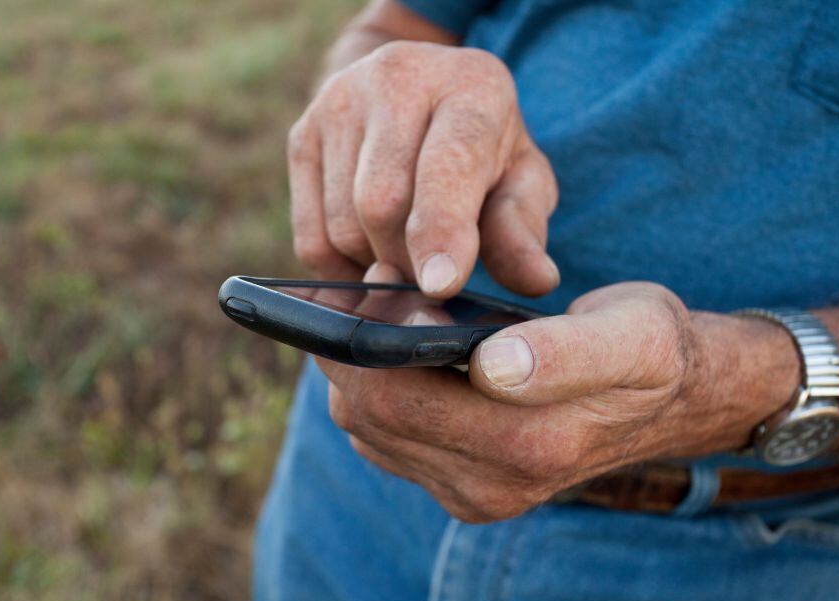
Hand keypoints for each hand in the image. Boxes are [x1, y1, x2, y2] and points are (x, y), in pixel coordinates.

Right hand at [288, 41, 559, 296]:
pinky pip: (310, 237)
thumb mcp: (521, 181)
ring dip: (375, 264)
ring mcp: (338, 102)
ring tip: (405, 253)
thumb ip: (522, 229)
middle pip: (382, 205)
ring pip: (343, 227)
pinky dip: (340, 267)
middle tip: (433, 276)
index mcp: (470, 84)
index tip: (441, 285)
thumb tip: (537, 280)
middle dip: (408, 261)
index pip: (446, 165)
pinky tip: (369, 252)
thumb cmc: (483, 150)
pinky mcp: (301, 135)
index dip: (441, 230)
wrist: (420, 94)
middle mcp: (396, 77)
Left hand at [317, 282, 796, 522]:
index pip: (395, 402)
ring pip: (368, 431)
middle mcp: (490, 486)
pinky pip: (385, 441)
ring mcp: (471, 493)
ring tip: (386, 311)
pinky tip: (399, 351)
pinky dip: (377, 393)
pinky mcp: (459, 486)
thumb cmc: (651, 351)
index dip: (362, 343)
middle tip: (369, 286)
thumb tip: (492, 366)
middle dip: (352, 352)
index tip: (365, 284)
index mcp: (528, 447)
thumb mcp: (633, 337)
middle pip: (369, 418)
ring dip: (361, 372)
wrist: (675, 399)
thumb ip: (568, 353)